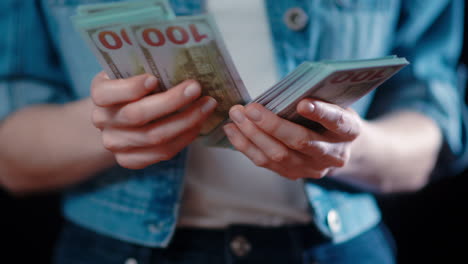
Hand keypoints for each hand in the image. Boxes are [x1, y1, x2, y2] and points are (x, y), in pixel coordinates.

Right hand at [90, 72, 216, 168]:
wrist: (121, 115)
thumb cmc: (135, 86)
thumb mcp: (133, 72)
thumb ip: (147, 68)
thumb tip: (181, 63)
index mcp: (99, 94)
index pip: (107, 93)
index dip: (130, 88)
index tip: (154, 79)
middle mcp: (102, 121)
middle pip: (137, 116)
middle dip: (171, 101)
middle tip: (196, 88)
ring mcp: (115, 144)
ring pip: (154, 137)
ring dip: (186, 120)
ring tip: (207, 105)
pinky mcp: (129, 160)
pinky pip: (162, 153)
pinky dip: (184, 138)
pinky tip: (198, 124)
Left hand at [223, 99, 360, 179]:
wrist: (341, 147)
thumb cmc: (332, 116)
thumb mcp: (334, 103)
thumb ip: (317, 97)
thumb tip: (281, 89)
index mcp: (349, 131)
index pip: (337, 122)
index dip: (321, 113)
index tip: (302, 103)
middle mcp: (333, 154)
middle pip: (300, 141)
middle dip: (272, 125)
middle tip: (249, 108)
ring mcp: (313, 168)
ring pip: (279, 155)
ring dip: (253, 135)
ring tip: (236, 116)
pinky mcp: (294, 174)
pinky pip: (266, 162)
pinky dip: (246, 146)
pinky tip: (233, 130)